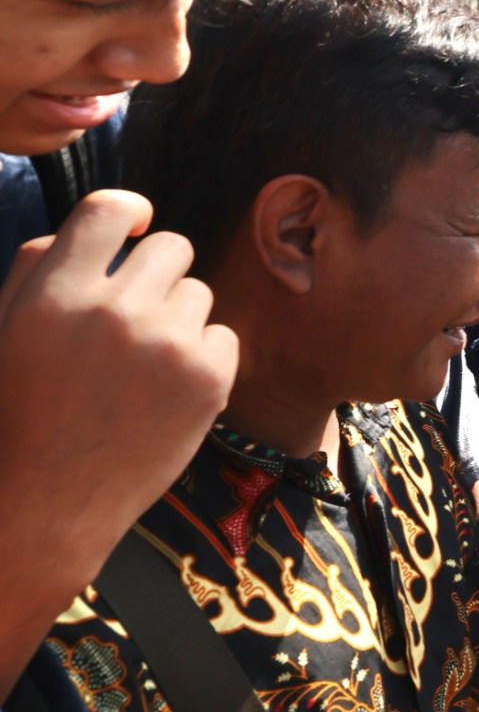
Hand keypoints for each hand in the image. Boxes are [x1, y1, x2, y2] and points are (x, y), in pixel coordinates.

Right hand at [0, 190, 236, 614]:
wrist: (50, 502)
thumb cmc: (23, 412)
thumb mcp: (7, 328)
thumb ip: (43, 266)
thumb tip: (106, 222)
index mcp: (57, 292)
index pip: (109, 208)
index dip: (127, 213)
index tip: (134, 229)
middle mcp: (115, 310)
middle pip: (171, 246)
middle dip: (157, 273)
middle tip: (135, 316)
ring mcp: (168, 344)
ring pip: (199, 293)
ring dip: (178, 317)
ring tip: (141, 364)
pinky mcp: (209, 380)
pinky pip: (224, 336)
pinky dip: (204, 358)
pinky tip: (166, 390)